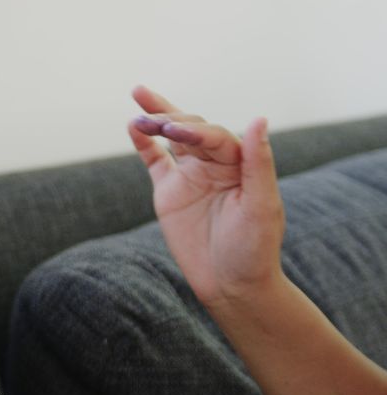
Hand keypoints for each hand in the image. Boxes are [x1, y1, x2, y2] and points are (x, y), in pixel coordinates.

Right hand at [127, 86, 285, 306]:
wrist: (232, 285)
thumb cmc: (254, 249)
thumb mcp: (261, 206)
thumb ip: (258, 162)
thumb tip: (259, 119)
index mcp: (240, 164)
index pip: (215, 136)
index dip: (195, 131)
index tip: (174, 133)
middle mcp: (215, 164)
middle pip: (190, 129)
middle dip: (170, 120)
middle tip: (151, 119)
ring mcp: (190, 176)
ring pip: (170, 139)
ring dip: (155, 121)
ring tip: (137, 110)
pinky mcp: (169, 192)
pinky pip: (154, 160)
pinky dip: (143, 144)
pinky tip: (132, 128)